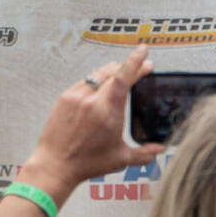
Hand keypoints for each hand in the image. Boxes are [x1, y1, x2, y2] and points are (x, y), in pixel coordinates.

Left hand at [18, 44, 160, 195]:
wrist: (55, 164)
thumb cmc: (86, 163)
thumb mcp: (120, 159)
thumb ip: (144, 153)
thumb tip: (160, 148)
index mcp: (108, 112)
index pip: (124, 77)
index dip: (136, 61)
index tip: (144, 52)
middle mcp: (92, 100)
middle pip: (113, 72)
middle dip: (129, 66)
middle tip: (141, 67)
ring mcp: (76, 97)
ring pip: (98, 74)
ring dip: (113, 71)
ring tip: (122, 72)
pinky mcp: (65, 98)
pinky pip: (84, 81)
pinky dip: (96, 80)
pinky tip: (100, 85)